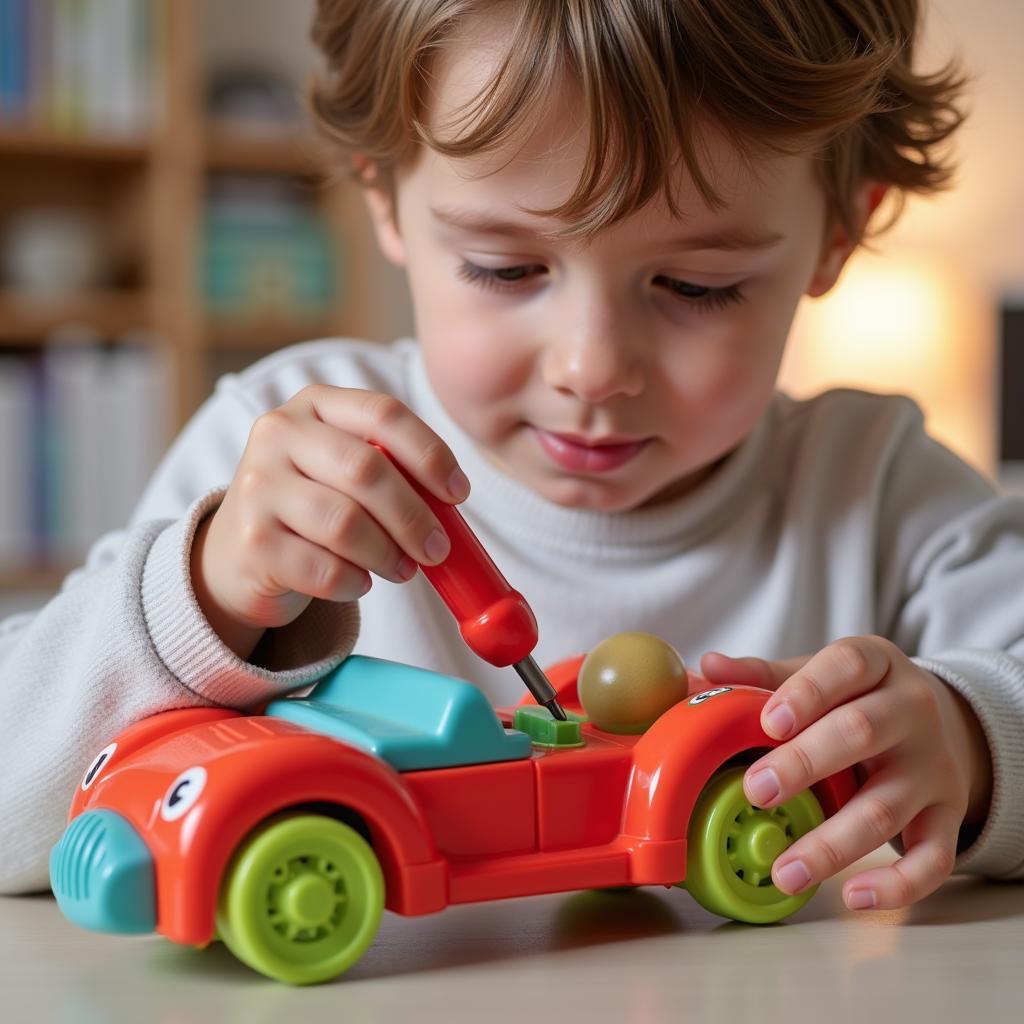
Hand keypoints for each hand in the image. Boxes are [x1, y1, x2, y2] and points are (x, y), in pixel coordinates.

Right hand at [191, 386, 469, 658]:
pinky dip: (354, 583)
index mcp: (314, 404)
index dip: (430, 454)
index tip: (459, 493)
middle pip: (367, 470)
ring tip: (402, 570)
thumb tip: (451, 502)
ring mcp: (257, 486)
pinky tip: (359, 583)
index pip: (383, 413)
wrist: (239, 553)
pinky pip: (323, 569)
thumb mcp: (344, 471)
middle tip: (437, 550)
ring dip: (387, 554)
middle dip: (414, 516)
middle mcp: (278, 433)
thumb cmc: (313, 507)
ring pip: (345, 523)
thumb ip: (391, 470)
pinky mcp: (252, 543)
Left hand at [700, 637, 992, 910]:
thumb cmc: (856, 697)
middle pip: (862, 732)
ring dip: (833, 844)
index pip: (847, 666)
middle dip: (805, 763)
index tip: (769, 721)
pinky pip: (935, 858)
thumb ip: (763, 675)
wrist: (936, 725)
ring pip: (886, 806)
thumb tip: (708, 666)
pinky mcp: (948, 814)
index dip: (808, 692)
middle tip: (756, 791)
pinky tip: (854, 896)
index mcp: (878, 664)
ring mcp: (933, 766)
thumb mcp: (818, 674)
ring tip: (785, 872)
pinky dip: (898, 884)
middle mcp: (913, 710)